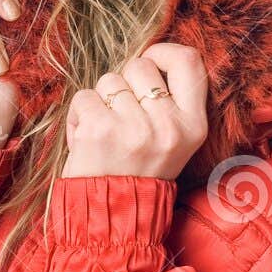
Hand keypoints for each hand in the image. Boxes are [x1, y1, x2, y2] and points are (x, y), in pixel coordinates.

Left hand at [60, 44, 208, 179]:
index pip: (189, 62)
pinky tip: (86, 141)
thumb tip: (148, 57)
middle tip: (123, 120)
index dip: (164, 52)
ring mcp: (134, 128)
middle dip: (125, 83)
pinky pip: (83, 97)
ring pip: (109, 80)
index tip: (150, 63)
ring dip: (100, 102)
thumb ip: (168, 102)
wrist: (112, 219)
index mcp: (193, 127)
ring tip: (106, 134)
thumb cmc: (137, 173)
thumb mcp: (172, 142)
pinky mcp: (100, 130)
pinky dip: (78, 116)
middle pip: (140, 65)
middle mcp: (168, 126)